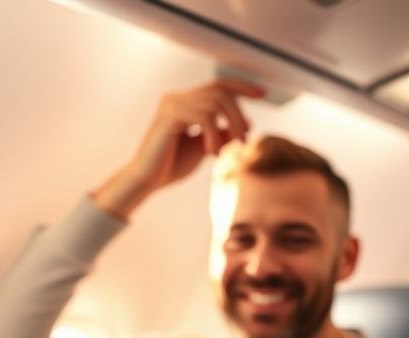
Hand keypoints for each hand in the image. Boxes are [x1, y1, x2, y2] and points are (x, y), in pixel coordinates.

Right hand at [92, 79, 264, 218]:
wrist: (146, 181)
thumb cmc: (170, 167)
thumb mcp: (204, 148)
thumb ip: (221, 134)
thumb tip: (246, 124)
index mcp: (183, 102)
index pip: (217, 85)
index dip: (242, 86)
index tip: (262, 93)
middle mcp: (177, 98)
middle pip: (220, 91)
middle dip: (239, 113)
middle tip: (246, 137)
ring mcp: (172, 104)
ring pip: (215, 102)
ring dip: (231, 124)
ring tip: (234, 146)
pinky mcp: (170, 116)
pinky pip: (204, 117)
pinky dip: (215, 134)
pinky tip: (213, 152)